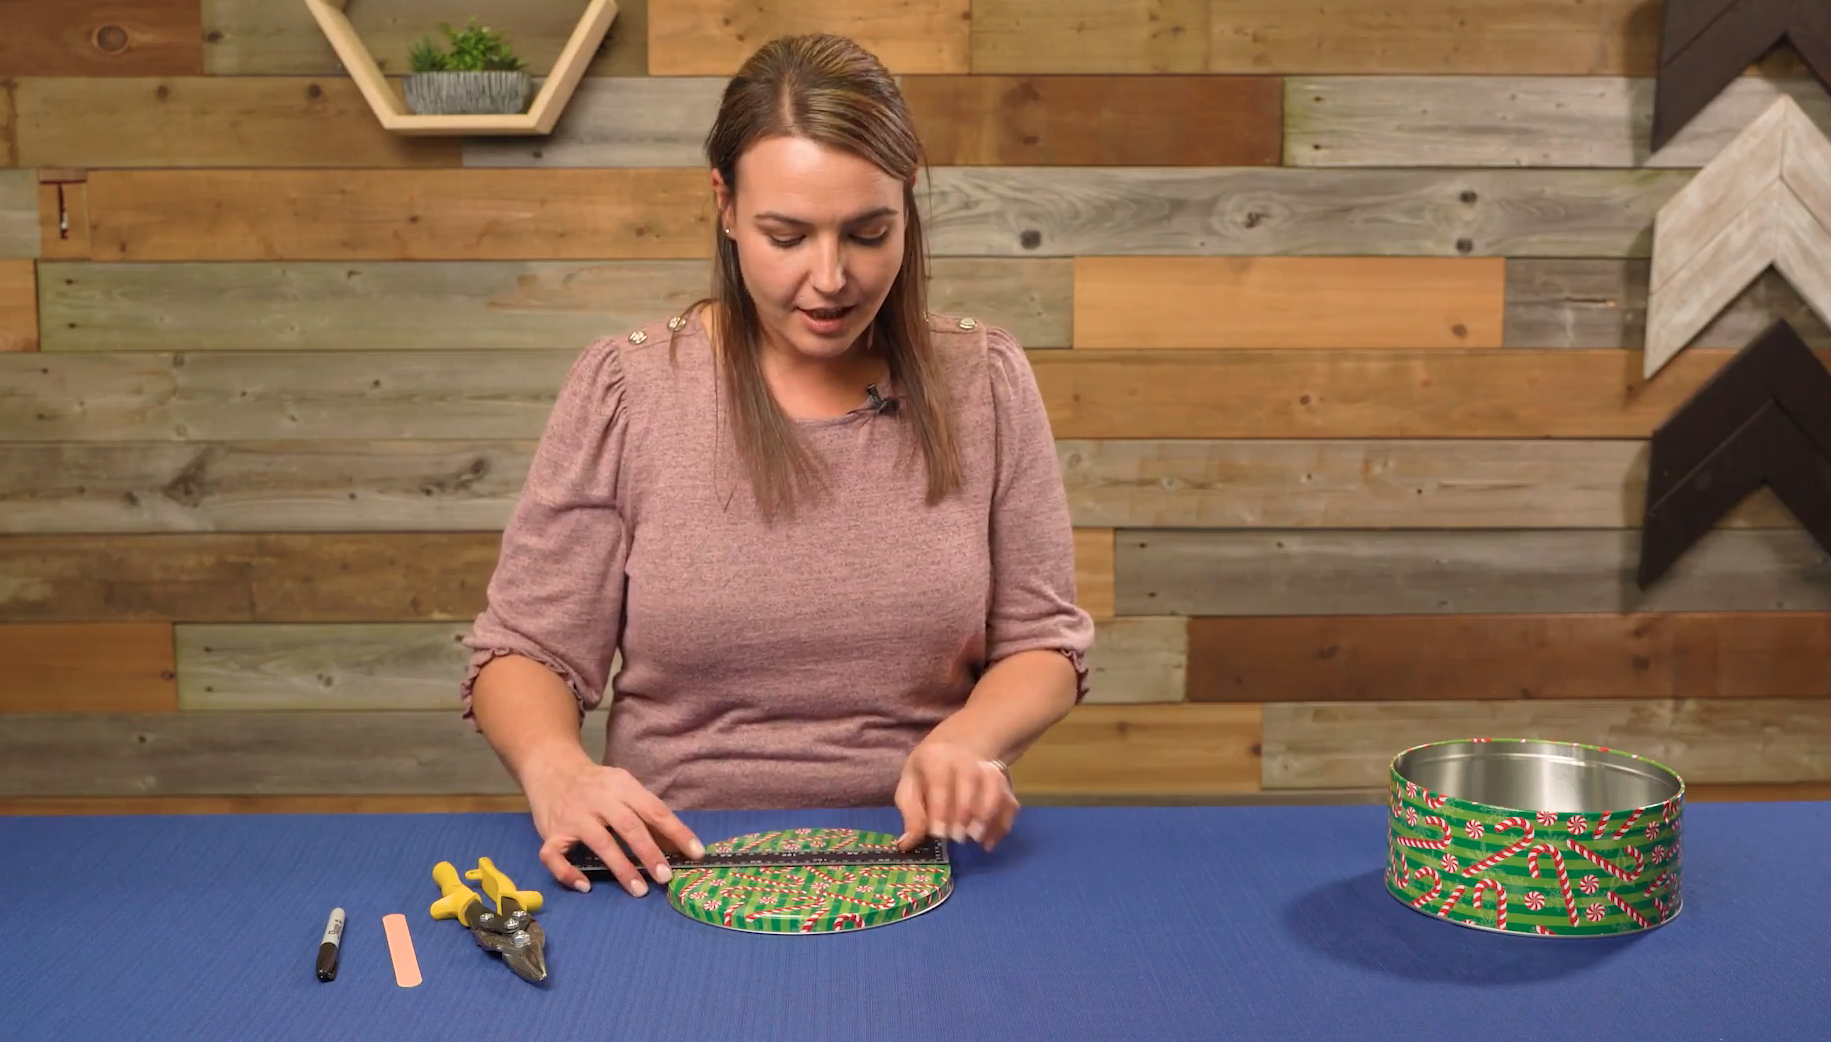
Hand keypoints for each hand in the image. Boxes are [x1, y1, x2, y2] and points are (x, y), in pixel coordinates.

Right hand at [524, 755, 704, 897]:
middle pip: (629, 826)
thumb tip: (677, 845)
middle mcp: (598, 799)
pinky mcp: (550, 832)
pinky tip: (585, 886)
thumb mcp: (622, 787)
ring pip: (599, 842)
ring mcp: (573, 816)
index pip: (654, 810)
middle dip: (650, 853)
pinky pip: (554, 856)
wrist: (551, 767)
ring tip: (639, 890)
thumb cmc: (597, 784)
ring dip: (621, 868)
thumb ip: (645, 813)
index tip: (696, 853)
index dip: (677, 832)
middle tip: (666, 877)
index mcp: (622, 785)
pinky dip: (568, 873)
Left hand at [893, 738, 1018, 851]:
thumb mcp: (910, 787)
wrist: (955, 749)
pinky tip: (989, 843)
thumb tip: (908, 844)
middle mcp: (966, 759)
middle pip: (971, 781)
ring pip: (995, 787)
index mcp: (937, 758)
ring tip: (977, 839)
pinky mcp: (1004, 784)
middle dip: (965, 812)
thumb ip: (911, 814)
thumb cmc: (927, 774)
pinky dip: (1003, 824)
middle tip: (957, 838)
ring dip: (989, 815)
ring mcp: (988, 769)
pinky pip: (1009, 802)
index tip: (939, 834)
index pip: (941, 780)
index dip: (940, 808)